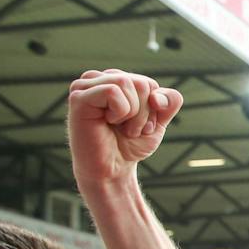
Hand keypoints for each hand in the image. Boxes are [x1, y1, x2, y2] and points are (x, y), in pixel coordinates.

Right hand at [67, 70, 184, 188]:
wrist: (112, 169)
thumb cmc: (130, 144)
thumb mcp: (159, 121)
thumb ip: (169, 101)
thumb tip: (156, 96)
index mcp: (115, 79)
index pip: (150, 83)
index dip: (153, 110)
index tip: (140, 126)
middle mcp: (98, 78)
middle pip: (142, 83)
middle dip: (145, 113)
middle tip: (129, 130)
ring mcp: (85, 86)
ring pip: (127, 83)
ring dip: (134, 115)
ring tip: (119, 128)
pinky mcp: (78, 97)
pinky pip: (113, 92)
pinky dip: (121, 112)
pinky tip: (108, 123)